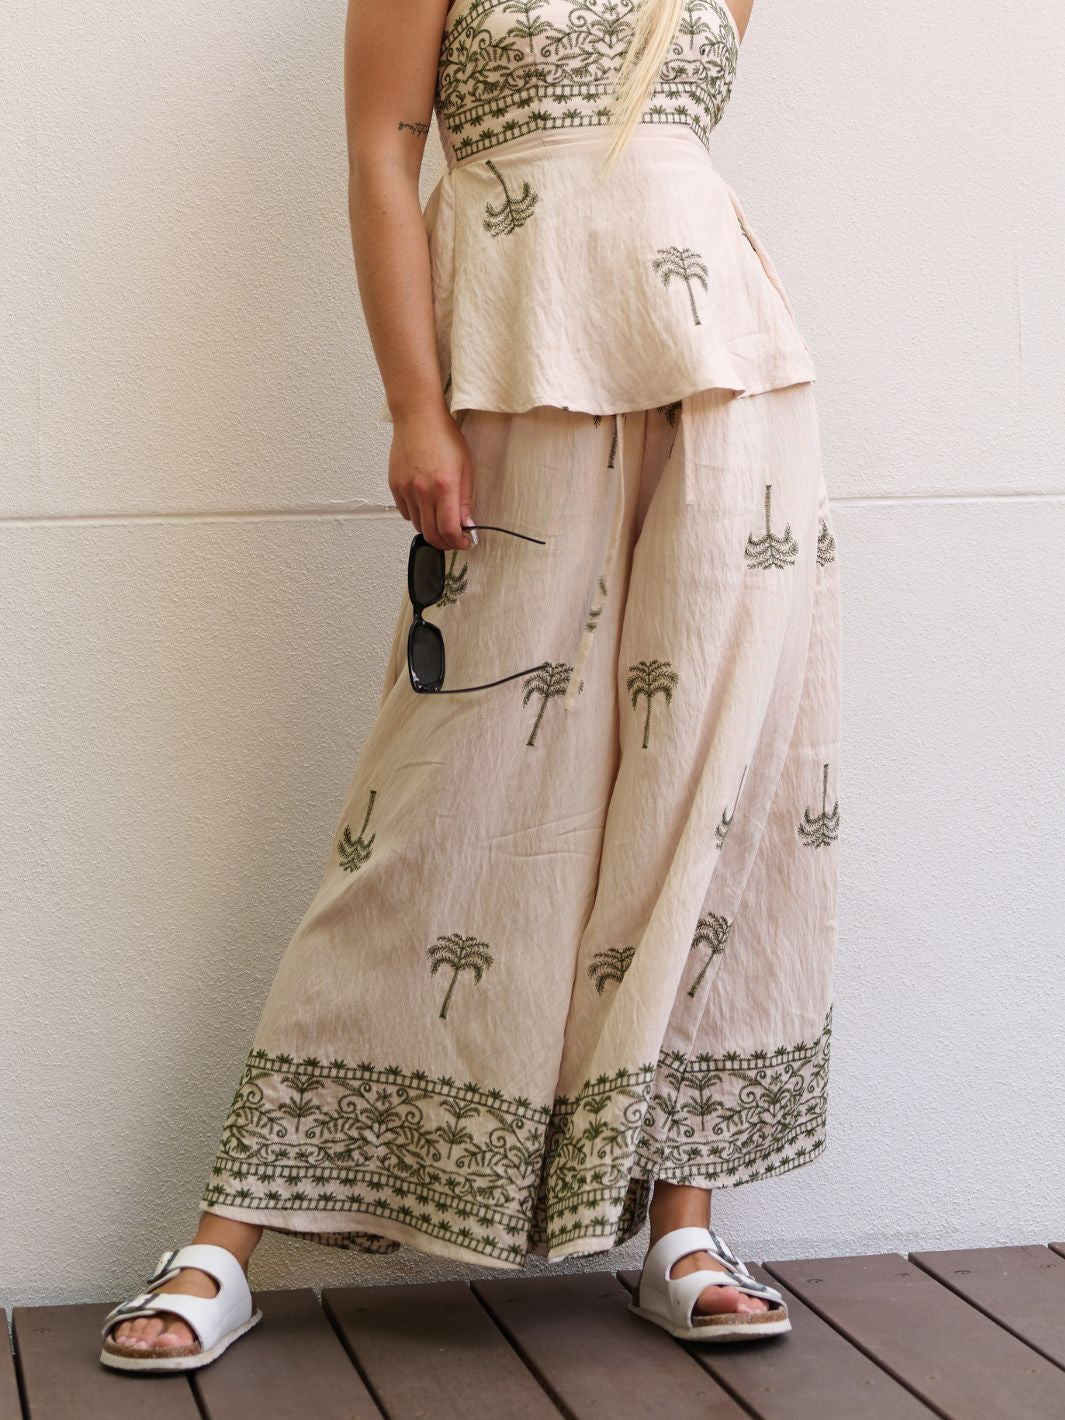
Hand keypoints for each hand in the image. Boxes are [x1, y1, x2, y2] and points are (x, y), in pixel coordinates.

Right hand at [388, 405, 475, 550]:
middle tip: (454, 539)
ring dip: (431, 529)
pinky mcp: (394, 486)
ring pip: (417, 526)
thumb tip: (467, 524)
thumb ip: (465, 500)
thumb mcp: (466, 467)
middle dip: (445, 543)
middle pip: (431, 534)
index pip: (449, 530)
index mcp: (444, 487)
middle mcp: (422, 491)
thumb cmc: (443, 436)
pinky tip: (426, 506)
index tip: (464, 542)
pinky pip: (405, 513)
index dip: (458, 543)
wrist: (418, 417)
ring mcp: (406, 489)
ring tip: (441, 521)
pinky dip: (416, 516)